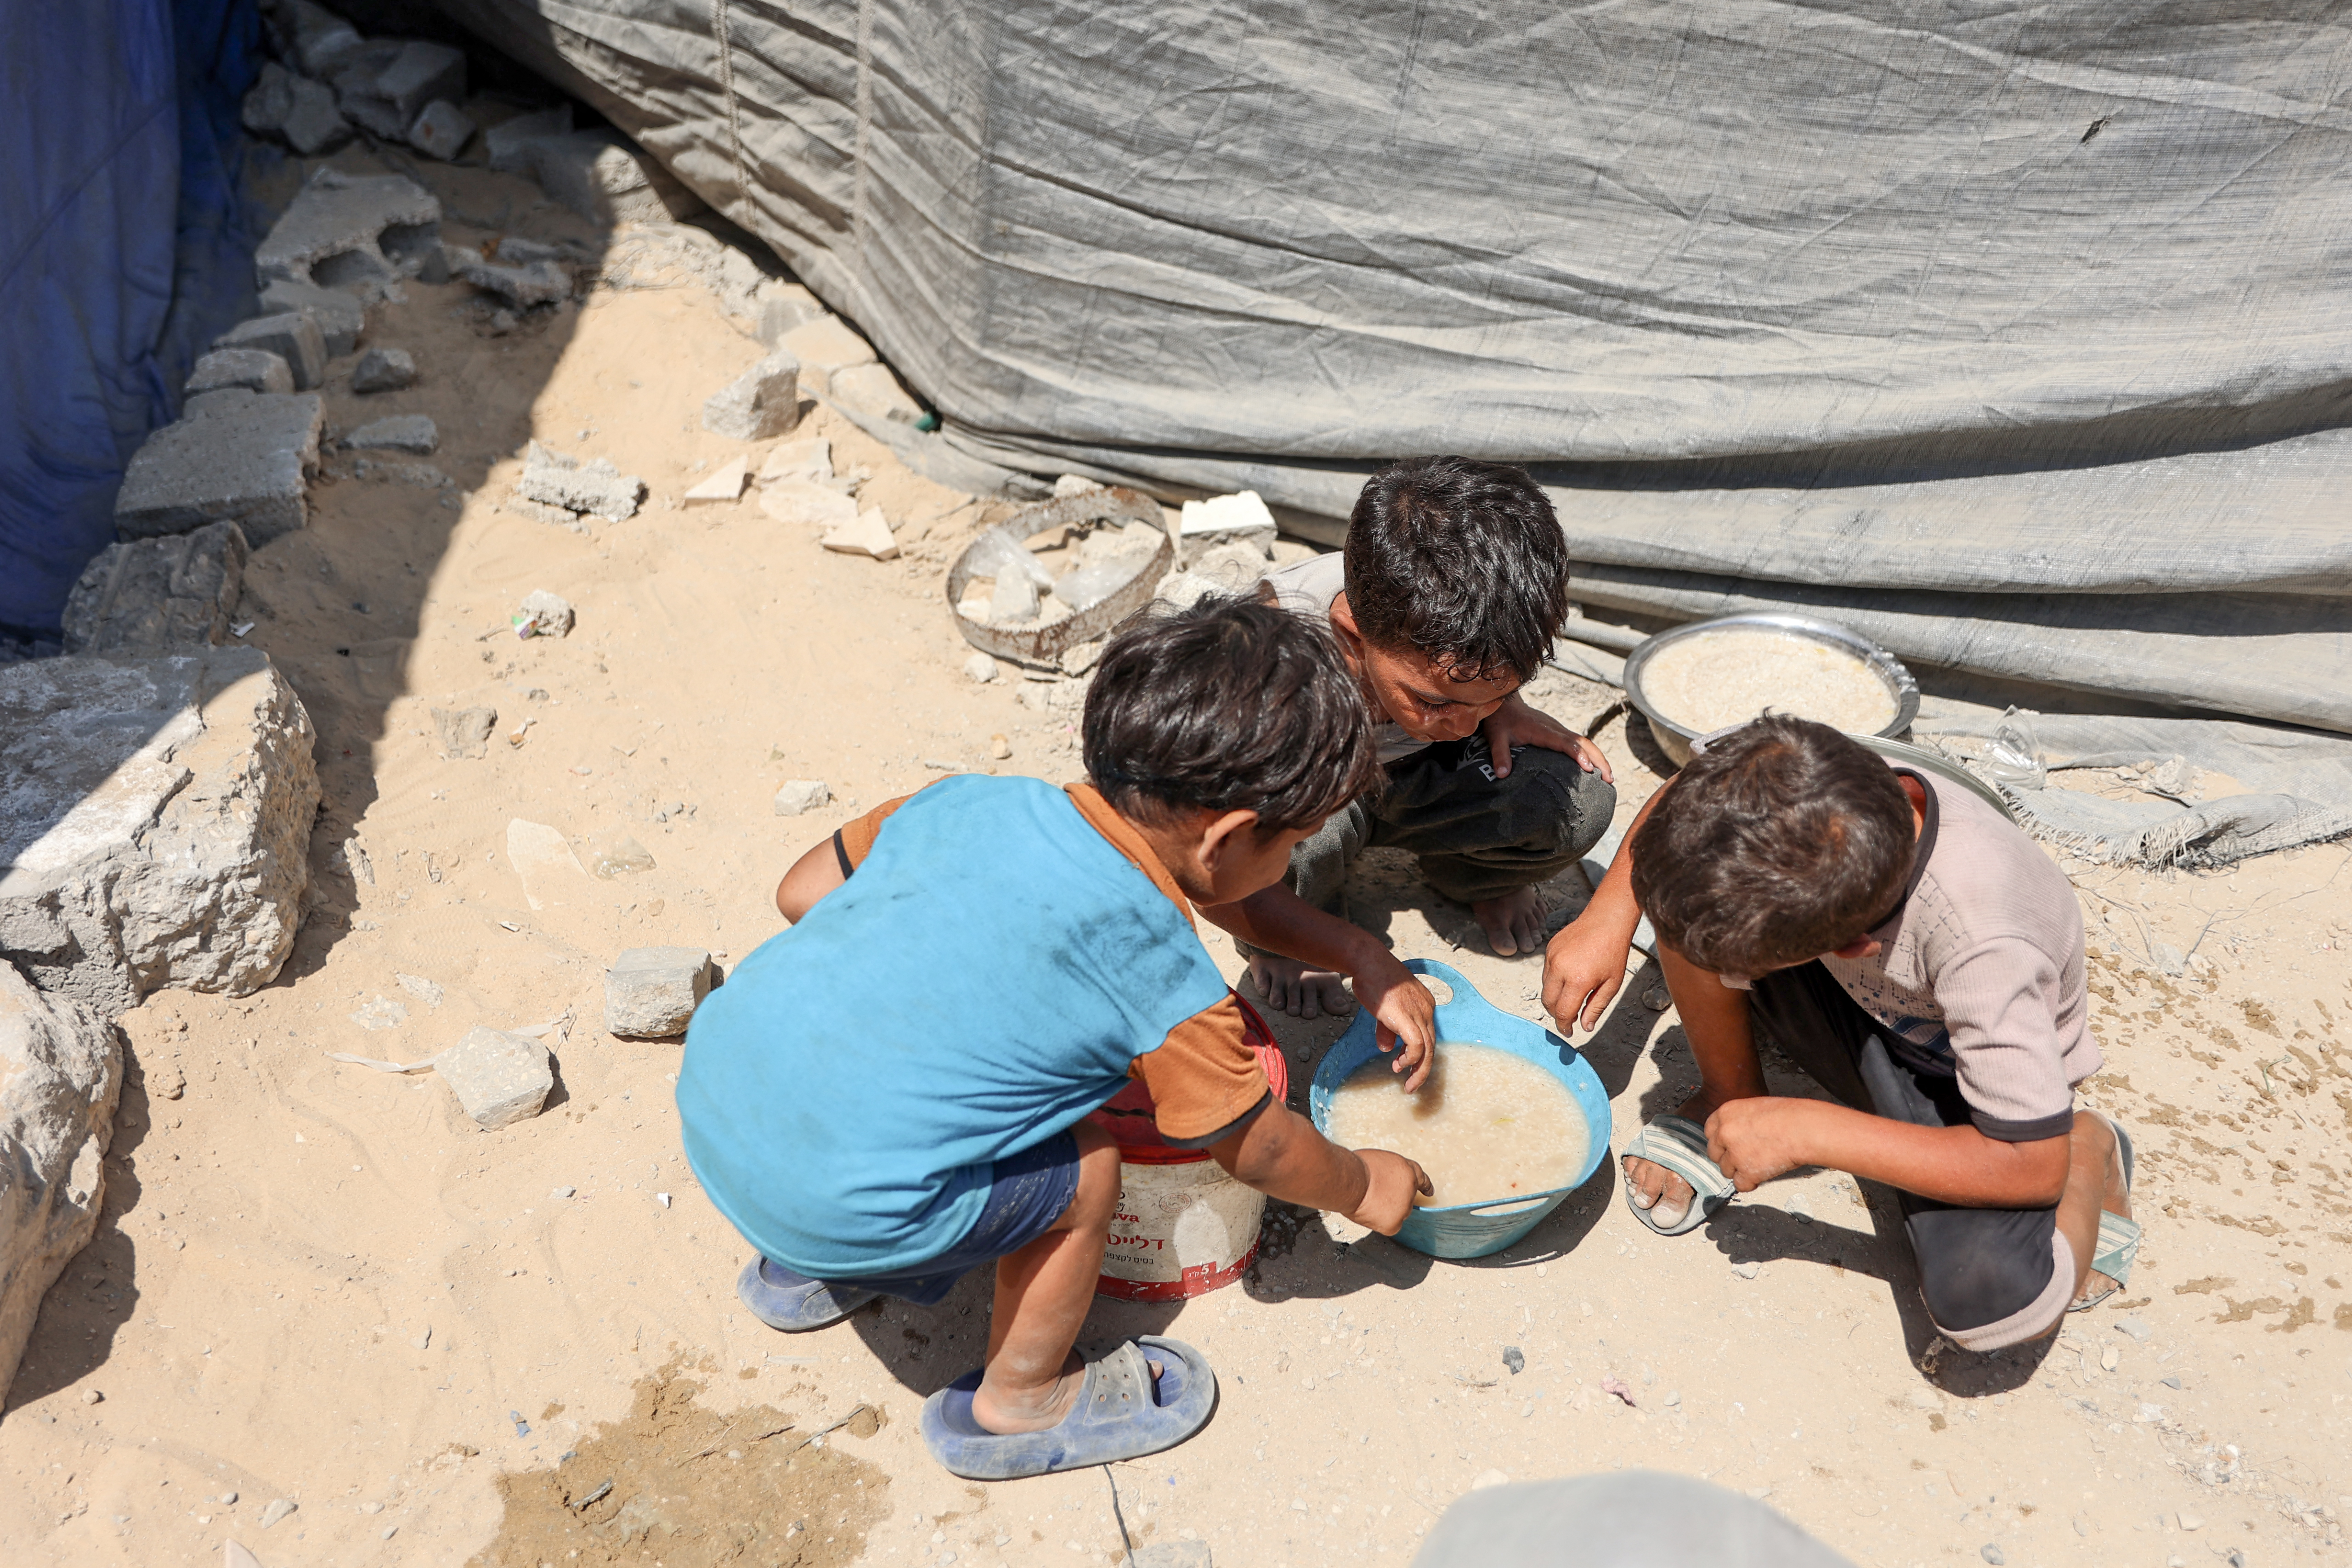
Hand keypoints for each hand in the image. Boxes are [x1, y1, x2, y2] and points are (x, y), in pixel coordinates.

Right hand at [1345, 1149, 1433, 1233]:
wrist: (1351, 1182)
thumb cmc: (1357, 1168)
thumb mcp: (1379, 1160)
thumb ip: (1389, 1173)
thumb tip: (1387, 1182)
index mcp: (1407, 1170)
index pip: (1421, 1178)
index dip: (1425, 1185)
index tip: (1428, 1191)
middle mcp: (1410, 1189)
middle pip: (1406, 1199)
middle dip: (1394, 1199)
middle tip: (1377, 1195)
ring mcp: (1405, 1207)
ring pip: (1398, 1213)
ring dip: (1387, 1210)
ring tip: (1369, 1202)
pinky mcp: (1395, 1223)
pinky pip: (1391, 1226)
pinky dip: (1381, 1222)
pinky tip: (1371, 1213)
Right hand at [1350, 947, 1434, 1090]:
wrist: (1368, 961)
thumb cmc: (1373, 979)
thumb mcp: (1383, 1008)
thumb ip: (1388, 1029)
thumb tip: (1386, 1049)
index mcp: (1424, 1005)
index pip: (1427, 1036)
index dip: (1418, 1055)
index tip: (1403, 1065)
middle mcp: (1426, 1009)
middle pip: (1431, 1046)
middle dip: (1423, 1069)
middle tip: (1412, 1086)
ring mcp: (1419, 1012)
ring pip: (1427, 1050)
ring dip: (1418, 1071)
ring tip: (1408, 1085)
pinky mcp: (1406, 1017)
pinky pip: (1416, 1045)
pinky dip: (1410, 1059)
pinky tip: (1400, 1065)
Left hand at [1479, 694, 1613, 782]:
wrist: (1505, 704)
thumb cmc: (1501, 721)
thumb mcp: (1496, 738)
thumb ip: (1500, 754)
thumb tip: (1502, 774)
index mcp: (1542, 730)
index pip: (1565, 742)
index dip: (1578, 754)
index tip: (1589, 768)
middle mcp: (1555, 729)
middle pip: (1583, 742)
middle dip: (1599, 759)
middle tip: (1609, 778)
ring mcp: (1559, 730)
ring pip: (1585, 742)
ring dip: (1599, 758)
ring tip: (1609, 778)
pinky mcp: (1559, 733)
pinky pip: (1579, 743)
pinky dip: (1591, 754)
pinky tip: (1596, 768)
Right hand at [1541, 914, 1632, 1033]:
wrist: (1606, 921)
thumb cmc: (1613, 952)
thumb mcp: (1611, 985)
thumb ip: (1596, 1007)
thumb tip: (1585, 1027)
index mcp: (1578, 981)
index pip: (1563, 1012)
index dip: (1564, 1026)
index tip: (1569, 1032)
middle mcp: (1560, 969)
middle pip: (1548, 1003)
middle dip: (1556, 1014)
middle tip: (1569, 1017)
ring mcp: (1552, 958)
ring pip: (1545, 988)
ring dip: (1555, 998)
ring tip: (1571, 996)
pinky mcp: (1549, 949)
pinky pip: (1546, 972)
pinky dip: (1554, 981)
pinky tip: (1569, 977)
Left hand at [1704, 1098, 1823, 1191]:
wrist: (1802, 1129)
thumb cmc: (1788, 1116)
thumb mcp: (1755, 1108)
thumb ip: (1739, 1121)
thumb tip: (1735, 1134)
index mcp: (1725, 1113)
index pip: (1709, 1132)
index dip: (1720, 1141)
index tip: (1728, 1145)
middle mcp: (1724, 1133)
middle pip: (1714, 1153)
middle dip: (1728, 1157)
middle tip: (1746, 1157)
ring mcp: (1734, 1154)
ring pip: (1726, 1171)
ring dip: (1740, 1170)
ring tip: (1760, 1163)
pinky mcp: (1746, 1172)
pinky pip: (1740, 1185)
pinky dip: (1751, 1183)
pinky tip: (1763, 1174)